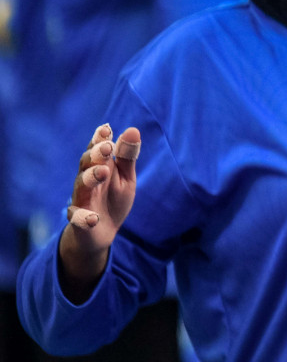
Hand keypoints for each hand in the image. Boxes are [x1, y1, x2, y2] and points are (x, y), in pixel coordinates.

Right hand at [59, 125, 139, 300]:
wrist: (102, 232)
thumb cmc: (113, 199)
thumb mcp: (125, 177)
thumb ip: (127, 157)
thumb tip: (133, 130)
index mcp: (99, 167)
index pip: (97, 150)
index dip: (100, 139)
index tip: (107, 129)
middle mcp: (87, 181)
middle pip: (86, 164)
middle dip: (95, 155)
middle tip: (106, 147)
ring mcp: (81, 200)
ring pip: (80, 187)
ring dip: (90, 178)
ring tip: (102, 172)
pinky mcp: (80, 221)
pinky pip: (78, 218)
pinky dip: (83, 218)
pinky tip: (92, 218)